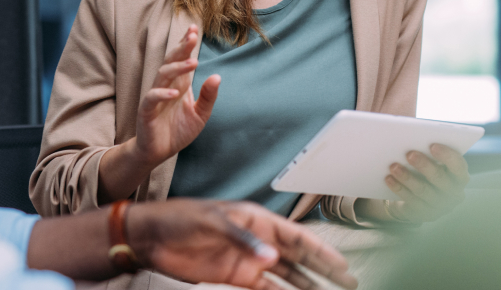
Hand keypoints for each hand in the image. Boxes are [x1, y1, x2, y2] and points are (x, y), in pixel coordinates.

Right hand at [129, 25, 219, 166]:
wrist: (158, 151)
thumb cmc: (178, 130)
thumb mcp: (200, 114)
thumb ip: (208, 96)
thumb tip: (217, 76)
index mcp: (179, 84)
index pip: (182, 59)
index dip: (186, 44)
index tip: (194, 28)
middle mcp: (167, 86)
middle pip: (171, 61)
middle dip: (181, 48)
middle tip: (192, 36)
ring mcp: (155, 97)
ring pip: (162, 75)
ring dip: (177, 68)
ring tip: (193, 63)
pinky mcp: (146, 110)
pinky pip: (152, 98)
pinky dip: (162, 94)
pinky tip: (175, 93)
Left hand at [129, 199, 357, 289]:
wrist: (152, 237)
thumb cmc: (179, 218)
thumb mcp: (211, 222)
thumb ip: (242, 239)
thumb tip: (270, 258)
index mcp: (255, 219)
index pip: (295, 235)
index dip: (320, 249)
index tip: (340, 264)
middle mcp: (257, 239)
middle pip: (298, 256)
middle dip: (323, 268)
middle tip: (348, 282)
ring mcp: (249, 259)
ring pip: (287, 274)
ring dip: (308, 284)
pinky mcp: (236, 276)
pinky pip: (267, 288)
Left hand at [384, 143, 469, 222]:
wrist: (419, 198)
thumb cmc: (426, 172)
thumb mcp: (432, 162)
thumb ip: (428, 152)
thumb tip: (411, 137)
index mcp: (460, 176)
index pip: (459, 166)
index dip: (447, 156)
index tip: (432, 145)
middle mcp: (455, 193)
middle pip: (441, 180)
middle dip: (424, 165)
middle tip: (409, 153)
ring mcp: (441, 206)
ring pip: (424, 191)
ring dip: (408, 177)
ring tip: (393, 166)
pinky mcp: (426, 215)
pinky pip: (412, 201)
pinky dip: (399, 189)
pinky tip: (389, 178)